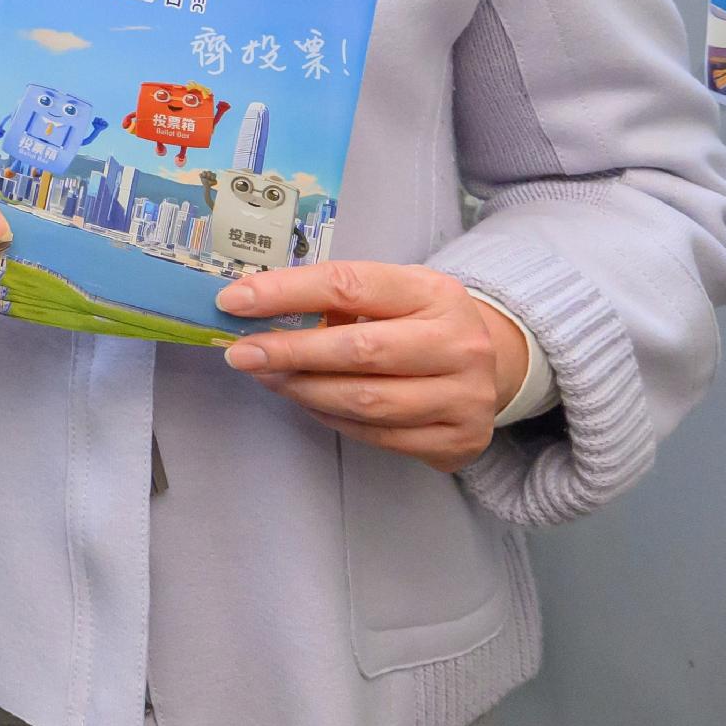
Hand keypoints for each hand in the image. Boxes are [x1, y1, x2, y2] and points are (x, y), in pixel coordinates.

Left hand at [217, 261, 530, 469]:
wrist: (492, 365)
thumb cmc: (419, 322)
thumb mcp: (390, 295)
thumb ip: (333, 300)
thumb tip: (252, 309)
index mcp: (435, 292)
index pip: (350, 285)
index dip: (286, 292)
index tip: (234, 301)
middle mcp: (459, 343)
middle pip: (360, 350)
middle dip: (289, 352)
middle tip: (241, 354)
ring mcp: (465, 396)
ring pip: (367, 401)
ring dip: (305, 391)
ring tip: (270, 378)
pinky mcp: (459, 440)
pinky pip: (379, 436)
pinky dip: (333, 419)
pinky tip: (309, 402)